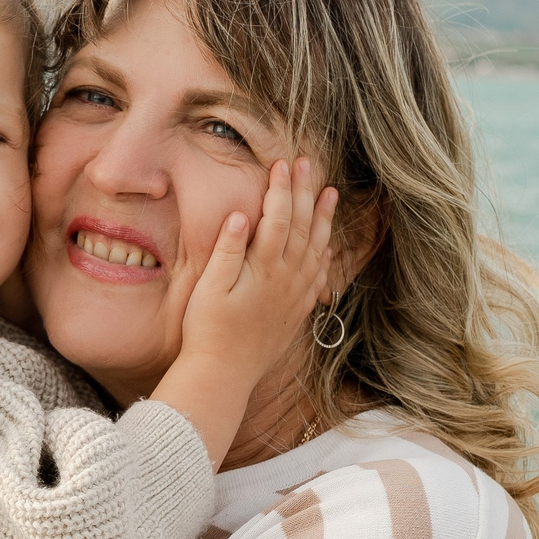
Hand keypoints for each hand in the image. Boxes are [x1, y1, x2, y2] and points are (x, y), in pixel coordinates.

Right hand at [180, 157, 338, 375]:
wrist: (223, 375)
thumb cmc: (207, 330)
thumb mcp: (209, 287)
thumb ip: (228, 250)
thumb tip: (242, 214)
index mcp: (263, 268)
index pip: (277, 217)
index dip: (281, 188)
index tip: (282, 163)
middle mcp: (286, 279)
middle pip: (302, 227)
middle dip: (305, 192)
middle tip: (308, 164)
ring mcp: (294, 296)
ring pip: (316, 249)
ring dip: (324, 219)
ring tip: (331, 194)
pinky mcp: (296, 313)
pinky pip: (318, 278)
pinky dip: (325, 257)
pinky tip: (326, 247)